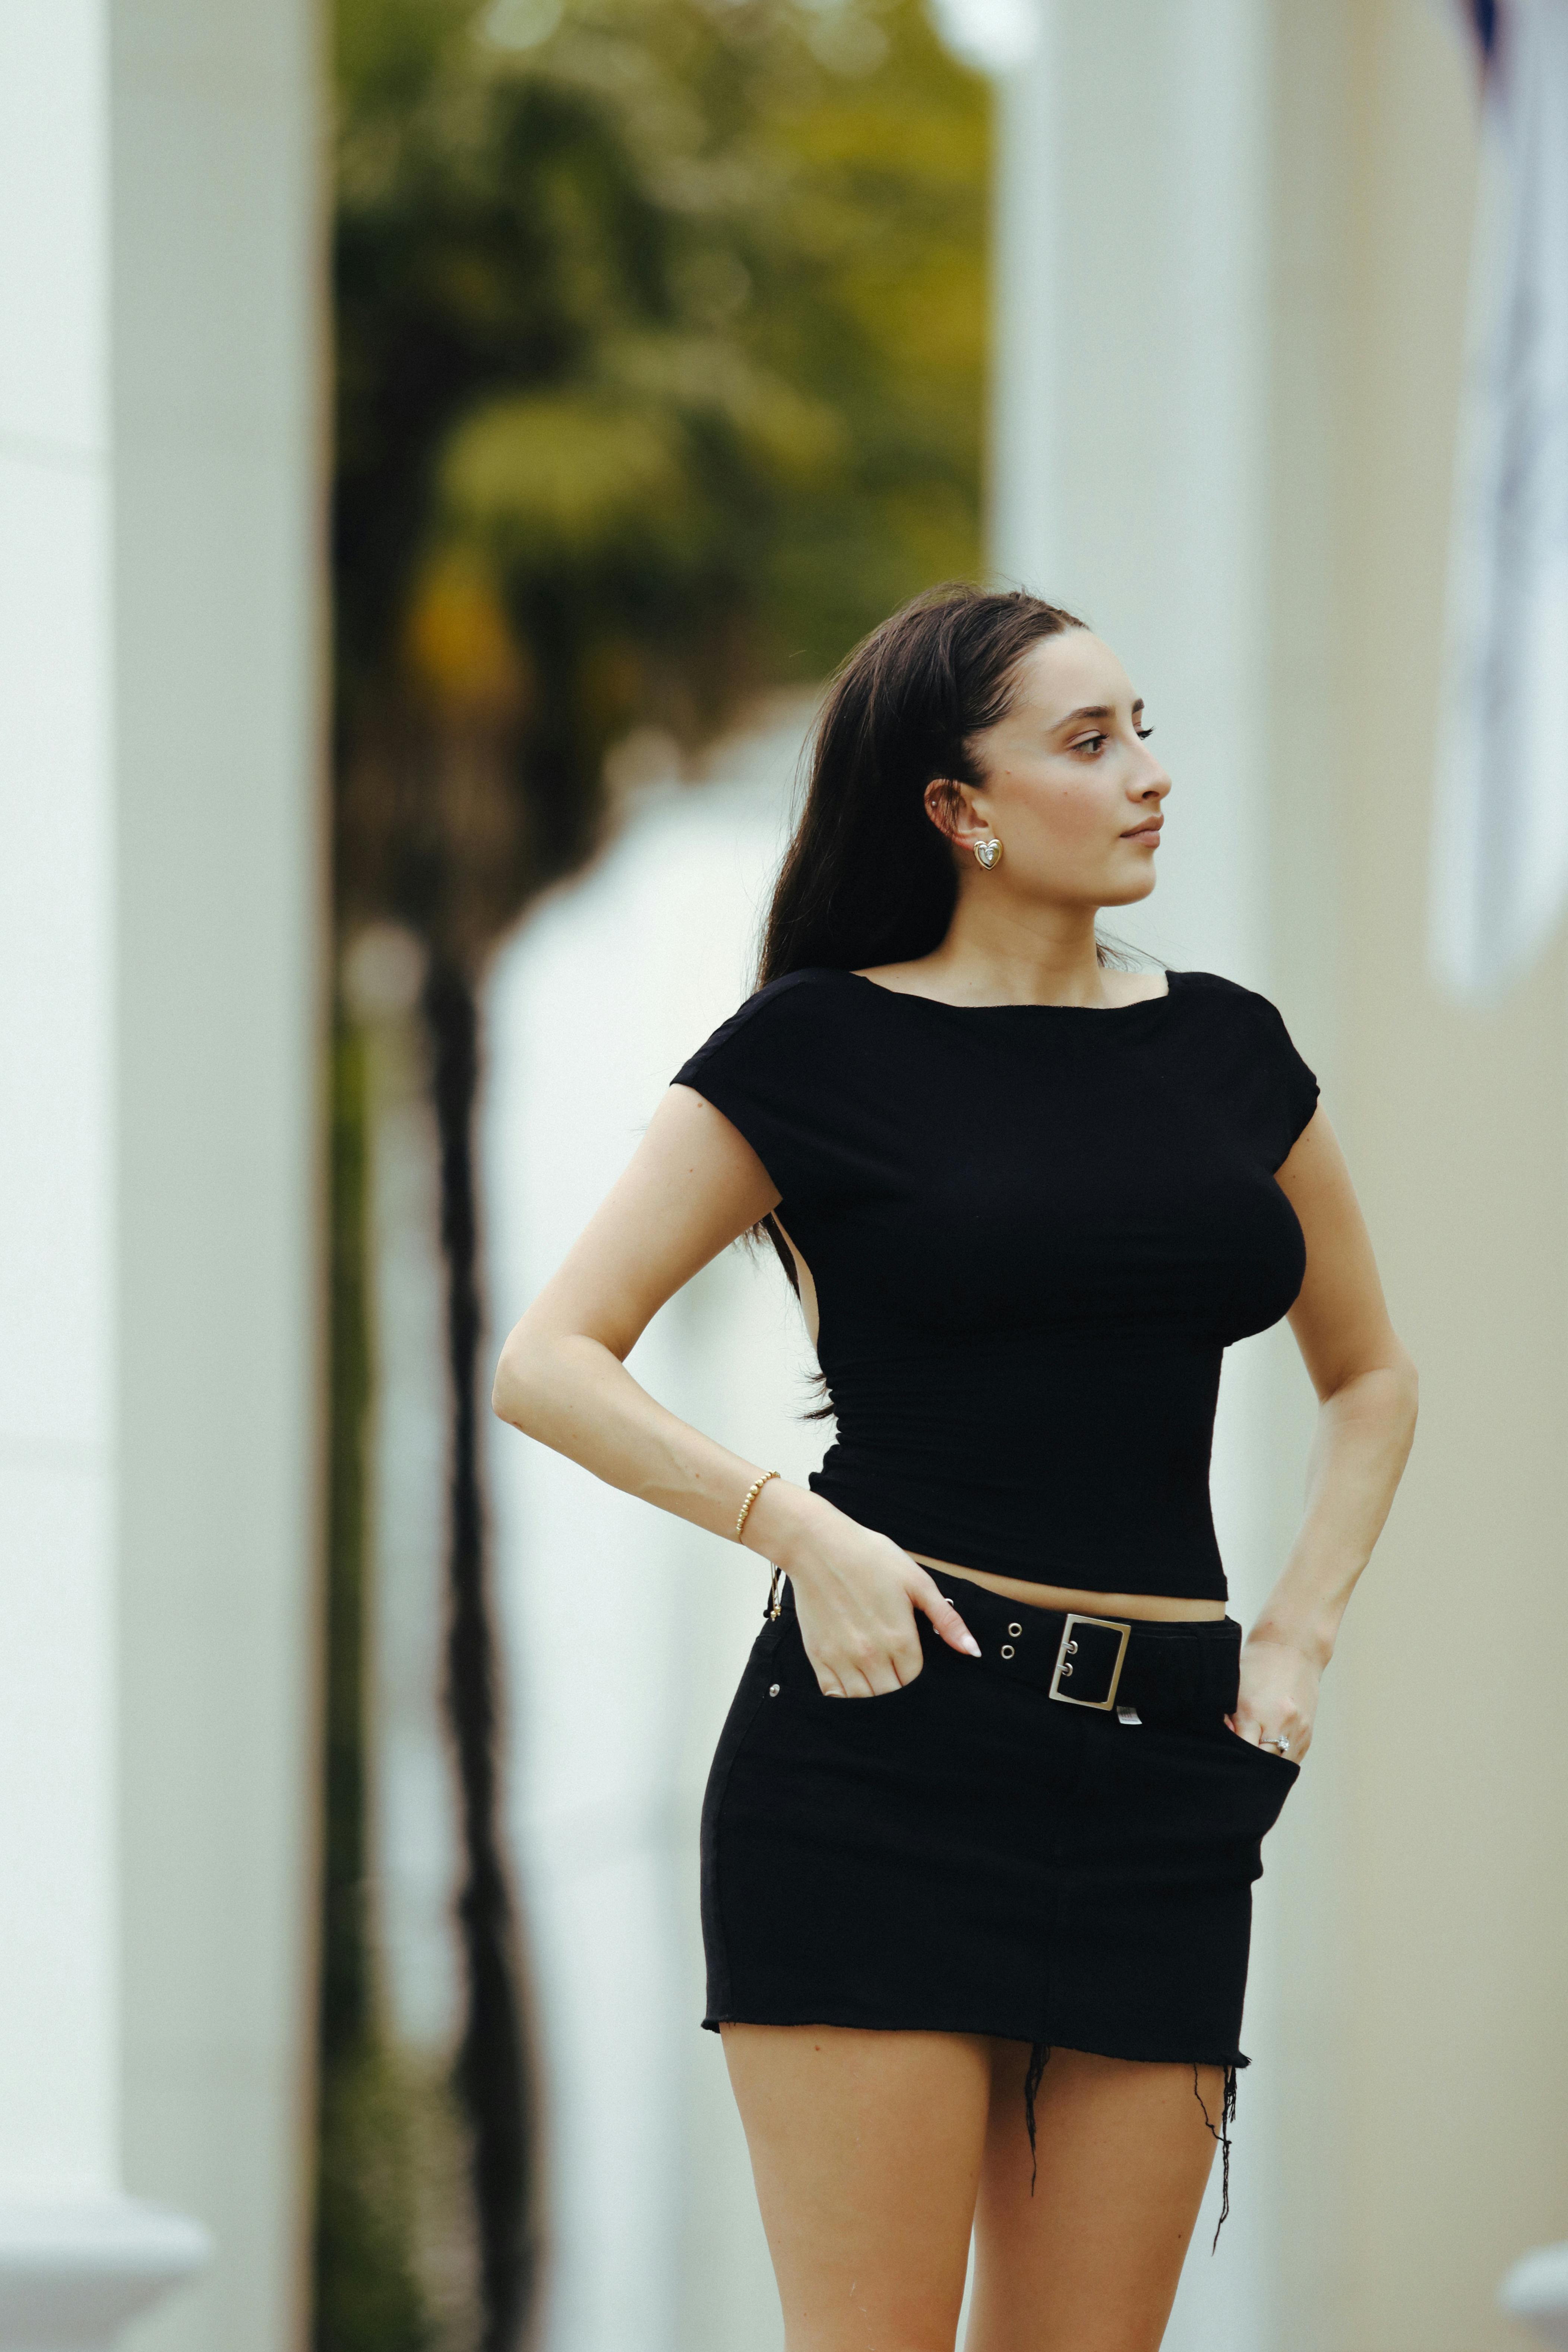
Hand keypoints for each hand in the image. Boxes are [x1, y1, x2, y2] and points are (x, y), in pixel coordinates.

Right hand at [769, 1498, 981, 1696]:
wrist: (818, 1545)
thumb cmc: (870, 1557)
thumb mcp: (917, 1581)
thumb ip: (946, 1620)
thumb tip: (972, 1651)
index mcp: (900, 1639)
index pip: (917, 1681)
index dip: (919, 1677)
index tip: (915, 1665)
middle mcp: (871, 1655)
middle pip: (892, 1696)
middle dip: (899, 1689)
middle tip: (897, 1672)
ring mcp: (842, 1658)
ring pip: (864, 1701)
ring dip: (874, 1696)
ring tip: (878, 1678)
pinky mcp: (818, 1656)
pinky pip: (834, 1695)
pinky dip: (846, 1696)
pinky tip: (854, 1681)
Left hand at [1227, 1632, 1320, 1761]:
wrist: (1291, 1649)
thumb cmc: (1255, 1668)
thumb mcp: (1232, 1691)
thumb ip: (1226, 1721)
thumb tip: (1221, 1748)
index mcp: (1253, 1712)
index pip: (1242, 1753)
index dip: (1231, 1762)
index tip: (1222, 1764)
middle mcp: (1279, 1723)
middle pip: (1262, 1766)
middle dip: (1248, 1769)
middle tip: (1236, 1768)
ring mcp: (1297, 1731)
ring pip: (1279, 1768)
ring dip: (1265, 1768)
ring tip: (1252, 1762)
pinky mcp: (1307, 1735)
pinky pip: (1292, 1761)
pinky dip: (1278, 1761)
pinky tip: (1267, 1752)